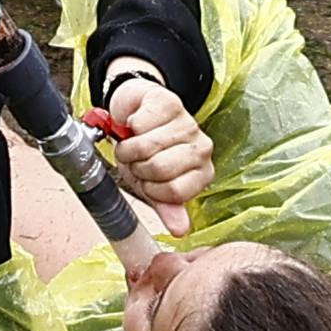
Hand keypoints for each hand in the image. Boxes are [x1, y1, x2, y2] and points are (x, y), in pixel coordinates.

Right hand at [90, 72, 212, 222]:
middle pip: (160, 168)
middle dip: (138, 167)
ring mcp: (188, 123)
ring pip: (148, 146)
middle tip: (137, 160)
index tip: (146, 180)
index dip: (150, 188)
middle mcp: (201, 148)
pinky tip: (135, 125)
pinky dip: (128, 127)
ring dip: (129, 147)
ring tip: (133, 144)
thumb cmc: (144, 153)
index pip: (173, 192)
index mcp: (201, 173)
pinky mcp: (170, 102)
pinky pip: (140, 124)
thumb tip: (180, 229)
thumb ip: (166, 206)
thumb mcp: (151, 186)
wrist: (133, 116)